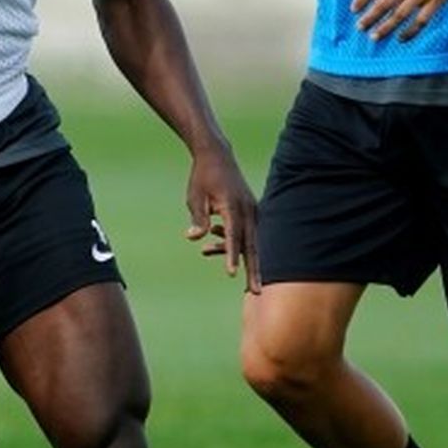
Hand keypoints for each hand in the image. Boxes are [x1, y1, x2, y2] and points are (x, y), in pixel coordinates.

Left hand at [184, 146, 259, 292]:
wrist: (216, 155)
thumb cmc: (202, 176)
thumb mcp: (195, 197)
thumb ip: (197, 219)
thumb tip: (193, 238)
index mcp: (233, 206)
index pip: (234, 237)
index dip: (231, 256)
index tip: (231, 274)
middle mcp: (247, 210)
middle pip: (252, 245)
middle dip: (254, 270)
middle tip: (255, 291)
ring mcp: (251, 210)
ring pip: (250, 241)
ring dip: (242, 258)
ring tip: (234, 276)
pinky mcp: (248, 210)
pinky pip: (245, 231)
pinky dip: (232, 241)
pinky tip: (210, 245)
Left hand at [352, 0, 447, 41]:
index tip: (354, 10)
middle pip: (384, 3)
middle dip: (370, 17)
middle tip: (360, 27)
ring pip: (401, 15)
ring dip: (386, 28)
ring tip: (374, 36)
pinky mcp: (437, 0)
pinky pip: (422, 20)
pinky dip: (410, 31)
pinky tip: (400, 37)